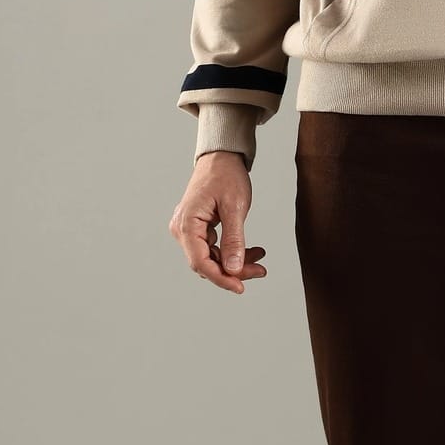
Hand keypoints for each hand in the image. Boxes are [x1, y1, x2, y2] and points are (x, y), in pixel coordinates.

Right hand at [168, 151, 267, 293]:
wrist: (222, 156)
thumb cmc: (226, 175)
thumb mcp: (235, 206)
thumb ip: (234, 239)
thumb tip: (233, 268)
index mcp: (187, 224)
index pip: (201, 262)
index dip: (221, 278)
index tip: (241, 287)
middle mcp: (183, 230)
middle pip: (206, 263)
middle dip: (233, 270)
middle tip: (261, 270)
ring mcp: (189, 229)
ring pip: (212, 257)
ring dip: (235, 261)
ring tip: (260, 259)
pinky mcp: (198, 228)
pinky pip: (214, 247)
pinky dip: (232, 250)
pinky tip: (253, 251)